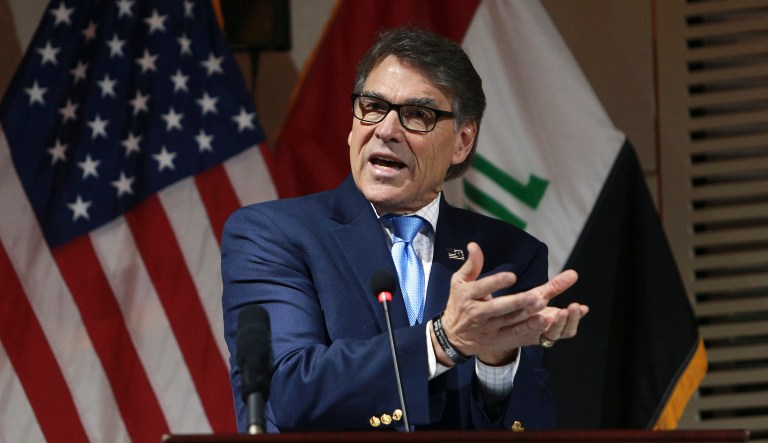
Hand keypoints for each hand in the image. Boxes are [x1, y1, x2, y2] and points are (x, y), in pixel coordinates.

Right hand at [434, 242, 587, 365]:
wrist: (452, 336)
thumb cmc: (459, 303)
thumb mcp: (459, 282)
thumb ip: (471, 265)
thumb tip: (474, 245)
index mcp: (468, 295)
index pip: (482, 288)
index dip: (496, 282)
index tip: (512, 276)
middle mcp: (478, 312)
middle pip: (499, 307)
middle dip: (517, 302)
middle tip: (535, 295)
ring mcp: (488, 327)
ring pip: (510, 320)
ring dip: (527, 314)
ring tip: (543, 304)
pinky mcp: (498, 338)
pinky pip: (515, 333)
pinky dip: (530, 328)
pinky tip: (544, 321)